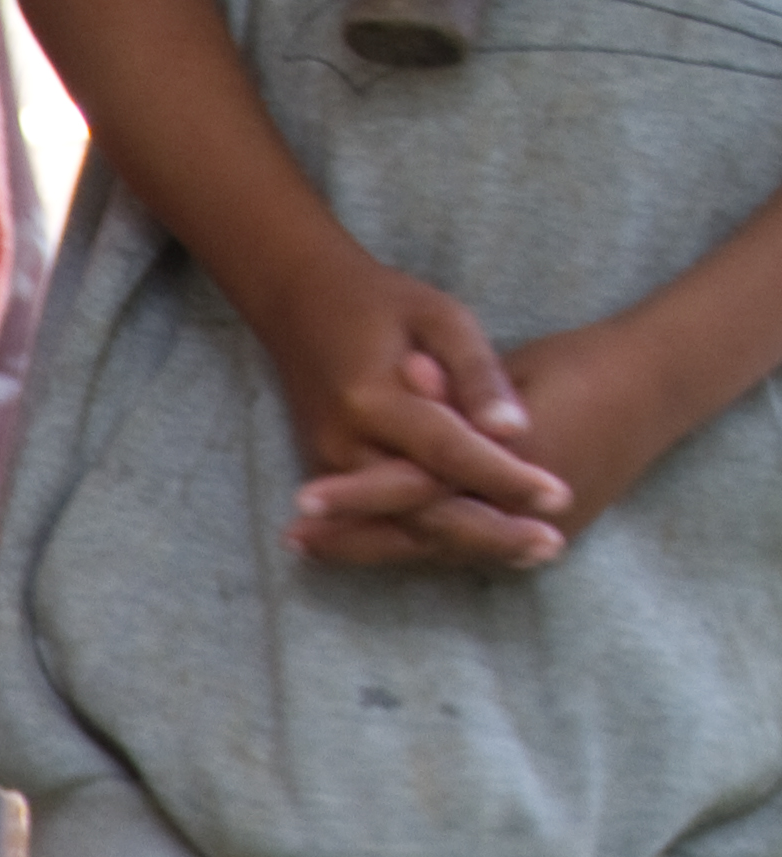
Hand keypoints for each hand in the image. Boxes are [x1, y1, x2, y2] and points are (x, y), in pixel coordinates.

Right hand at [250, 253, 573, 572]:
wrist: (299, 305)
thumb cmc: (380, 301)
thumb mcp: (439, 317)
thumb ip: (475, 374)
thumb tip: (514, 430)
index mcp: (370, 400)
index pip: (448, 452)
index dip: (504, 476)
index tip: (559, 495)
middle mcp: (344, 444)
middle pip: (422, 509)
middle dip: (490, 531)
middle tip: (552, 544)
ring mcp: (331, 465)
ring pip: (402, 523)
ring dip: (467, 543)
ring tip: (531, 554)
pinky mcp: (331, 473)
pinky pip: (385, 518)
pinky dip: (433, 536)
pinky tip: (482, 546)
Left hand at [294, 311, 686, 569]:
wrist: (653, 381)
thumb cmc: (576, 363)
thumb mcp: (509, 366)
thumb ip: (455, 381)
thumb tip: (403, 378)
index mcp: (513, 462)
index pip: (422, 487)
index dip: (360, 495)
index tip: (302, 503)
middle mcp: (524, 508)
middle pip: (422, 534)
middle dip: (356, 540)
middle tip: (294, 540)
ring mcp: (536, 529)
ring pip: (440, 548)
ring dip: (376, 550)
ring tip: (312, 548)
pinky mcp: (545, 535)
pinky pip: (464, 549)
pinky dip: (415, 547)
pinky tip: (370, 545)